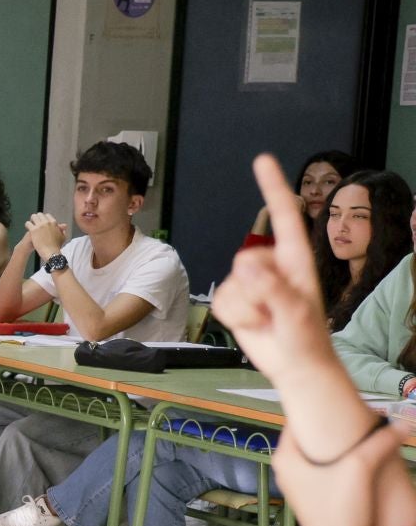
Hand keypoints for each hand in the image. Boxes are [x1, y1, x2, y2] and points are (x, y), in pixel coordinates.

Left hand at [25, 213, 66, 257]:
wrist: (51, 252)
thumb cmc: (56, 246)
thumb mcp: (62, 237)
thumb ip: (62, 230)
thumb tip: (64, 226)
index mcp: (54, 223)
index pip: (47, 215)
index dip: (43, 219)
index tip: (42, 222)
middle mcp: (47, 222)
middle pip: (39, 215)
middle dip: (37, 218)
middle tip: (35, 223)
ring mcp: (40, 226)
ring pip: (33, 217)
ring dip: (32, 220)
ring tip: (31, 225)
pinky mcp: (34, 230)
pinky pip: (28, 223)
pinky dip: (27, 225)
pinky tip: (28, 229)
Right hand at [213, 154, 332, 380]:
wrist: (294, 366)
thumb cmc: (305, 338)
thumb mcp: (295, 313)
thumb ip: (271, 289)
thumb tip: (245, 267)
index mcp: (296, 259)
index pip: (285, 216)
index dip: (273, 187)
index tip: (263, 160)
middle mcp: (273, 266)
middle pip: (245, 260)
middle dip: (252, 290)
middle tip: (272, 313)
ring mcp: (253, 283)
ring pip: (230, 283)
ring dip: (244, 309)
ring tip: (266, 322)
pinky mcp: (238, 299)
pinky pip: (221, 300)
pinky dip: (233, 317)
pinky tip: (253, 325)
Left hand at [273, 417, 411, 525]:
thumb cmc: (342, 509)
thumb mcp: (362, 467)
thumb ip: (382, 442)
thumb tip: (405, 423)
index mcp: (286, 457)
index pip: (296, 420)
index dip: (314, 407)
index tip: (335, 398)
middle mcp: (286, 470)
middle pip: (306, 438)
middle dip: (328, 427)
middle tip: (351, 414)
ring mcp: (298, 486)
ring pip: (315, 456)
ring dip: (335, 447)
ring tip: (356, 435)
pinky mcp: (313, 499)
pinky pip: (322, 472)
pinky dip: (337, 464)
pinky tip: (356, 462)